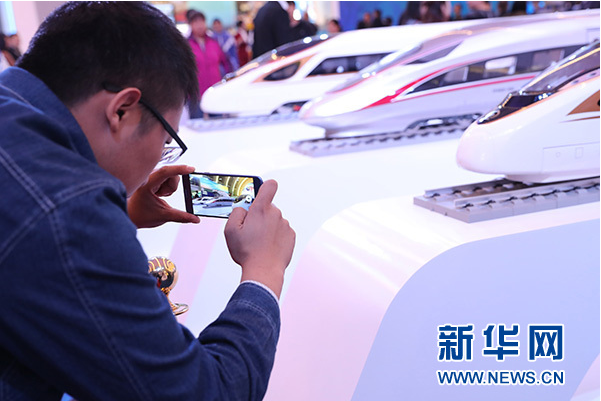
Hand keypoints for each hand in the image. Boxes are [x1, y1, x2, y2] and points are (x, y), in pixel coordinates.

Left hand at [128, 165, 200, 228]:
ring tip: (158, 196)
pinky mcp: (154, 177)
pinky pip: (168, 177)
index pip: (165, 172)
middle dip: (171, 187)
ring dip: (169, 187)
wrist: (131, 215)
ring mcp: (151, 176)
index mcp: (147, 184)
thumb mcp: (163, 215)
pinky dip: (167, 187)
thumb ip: (181, 217)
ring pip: (171, 176)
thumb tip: (195, 219)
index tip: (191, 169)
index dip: (179, 169)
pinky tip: (158, 193)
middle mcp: (148, 177)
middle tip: (161, 196)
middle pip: (171, 174)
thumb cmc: (141, 214)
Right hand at [224, 180, 294, 298]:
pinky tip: (267, 247)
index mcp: (261, 209)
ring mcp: (285, 225)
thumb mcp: (230, 230)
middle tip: (250, 231)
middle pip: (268, 207)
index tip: (260, 192)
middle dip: (259, 215)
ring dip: (267, 227)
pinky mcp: (291, 236)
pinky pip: (281, 231)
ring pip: (274, 221)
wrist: (264, 271)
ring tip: (259, 243)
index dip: (265, 186)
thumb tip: (243, 207)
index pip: (269, 186)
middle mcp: (276, 214)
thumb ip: (236, 212)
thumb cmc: (247, 251)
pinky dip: (275, 237)